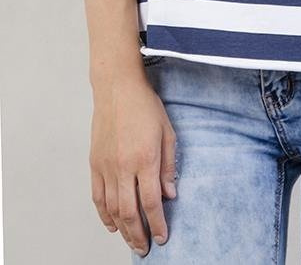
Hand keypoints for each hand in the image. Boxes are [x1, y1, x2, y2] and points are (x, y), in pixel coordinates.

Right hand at [89, 74, 177, 256]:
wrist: (117, 88)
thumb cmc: (145, 106)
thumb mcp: (167, 132)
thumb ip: (169, 165)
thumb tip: (170, 194)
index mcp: (145, 159)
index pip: (151, 202)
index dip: (157, 223)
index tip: (162, 237)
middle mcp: (123, 167)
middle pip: (130, 212)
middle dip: (139, 234)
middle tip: (145, 248)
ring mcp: (106, 167)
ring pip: (113, 209)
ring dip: (122, 229)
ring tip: (131, 241)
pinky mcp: (94, 164)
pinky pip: (98, 197)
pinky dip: (104, 214)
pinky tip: (112, 224)